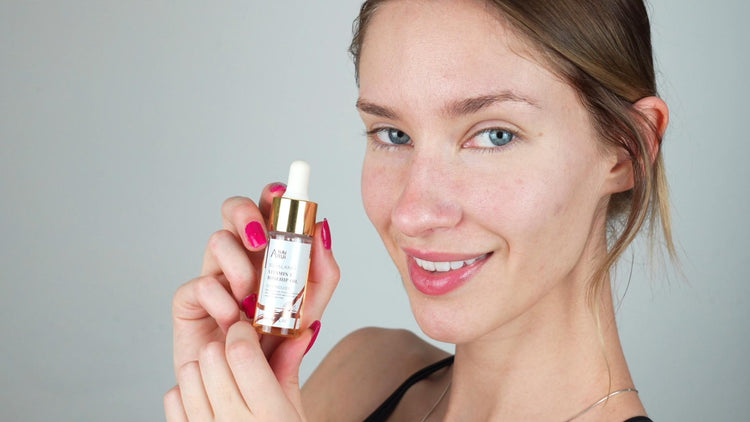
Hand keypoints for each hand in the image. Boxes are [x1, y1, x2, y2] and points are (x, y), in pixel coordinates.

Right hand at [164, 183, 338, 419]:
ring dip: (239, 267)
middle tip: (261, 239)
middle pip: (233, 209)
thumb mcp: (310, 309)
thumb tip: (323, 232)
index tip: (284, 192)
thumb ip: (323, 274)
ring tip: (252, 302)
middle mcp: (239, 256)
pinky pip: (200, 284)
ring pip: (217, 240)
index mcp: (268, 252)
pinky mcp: (189, 301)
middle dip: (247, 213)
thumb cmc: (275, 344)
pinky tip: (233, 322)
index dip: (272, 194)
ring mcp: (213, 275)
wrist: (246, 387)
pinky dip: (222, 302)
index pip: (267, 209)